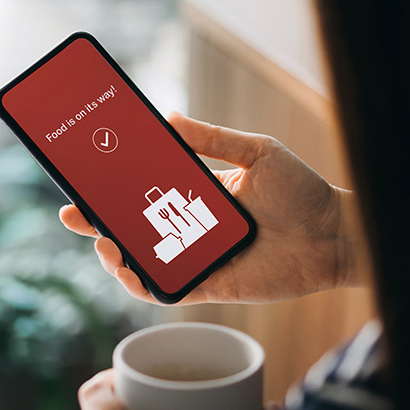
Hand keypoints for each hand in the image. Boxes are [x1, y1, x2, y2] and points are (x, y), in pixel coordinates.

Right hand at [60, 113, 363, 304]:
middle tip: (72, 214)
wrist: (336, 235)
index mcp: (198, 195)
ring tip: (104, 241)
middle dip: (97, 224)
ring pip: (142, 262)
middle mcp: (192, 229)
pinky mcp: (210, 286)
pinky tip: (129, 269)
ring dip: (115, 256)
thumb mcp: (256, 152)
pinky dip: (143, 284)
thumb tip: (169, 119)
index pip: (144, 192)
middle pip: (133, 229)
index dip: (112, 189)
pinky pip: (167, 290)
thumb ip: (213, 138)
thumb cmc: (303, 191)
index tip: (85, 178)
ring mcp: (198, 259)